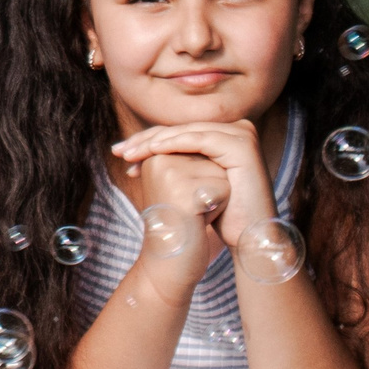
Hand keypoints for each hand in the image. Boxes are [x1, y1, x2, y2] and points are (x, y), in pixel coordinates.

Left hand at [111, 121, 272, 246]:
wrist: (250, 239)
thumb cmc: (222, 215)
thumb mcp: (195, 183)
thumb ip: (178, 162)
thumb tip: (139, 151)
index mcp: (226, 135)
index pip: (181, 133)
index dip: (149, 141)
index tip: (120, 153)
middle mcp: (238, 129)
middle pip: (182, 130)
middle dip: (147, 140)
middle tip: (118, 151)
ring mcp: (243, 134)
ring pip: (188, 133)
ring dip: (155, 141)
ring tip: (130, 152)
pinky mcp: (243, 144)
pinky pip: (200, 140)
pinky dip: (175, 143)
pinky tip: (152, 150)